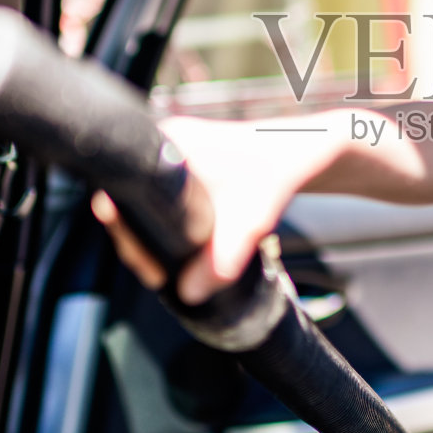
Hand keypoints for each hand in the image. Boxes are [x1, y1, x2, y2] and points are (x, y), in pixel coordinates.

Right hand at [92, 115, 324, 303]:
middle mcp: (166, 138)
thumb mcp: (252, 220)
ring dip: (150, 231)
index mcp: (168, 140)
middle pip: (129, 197)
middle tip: (151, 270)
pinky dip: (166, 220)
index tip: (140, 260)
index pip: (122, 189)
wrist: (309, 149)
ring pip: (146, 198)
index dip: (124, 229)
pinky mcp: (189, 162)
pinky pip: (163, 196)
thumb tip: (189, 294)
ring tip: (160, 263)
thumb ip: (222, 258)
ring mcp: (176, 148)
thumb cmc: (280, 171)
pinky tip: (174, 245)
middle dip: (136, 236)